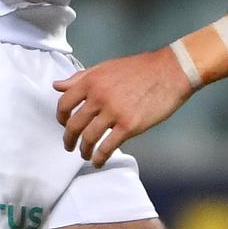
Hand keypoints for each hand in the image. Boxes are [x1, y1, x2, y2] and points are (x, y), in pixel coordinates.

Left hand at [54, 48, 191, 167]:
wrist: (170, 71)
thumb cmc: (139, 68)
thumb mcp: (107, 67)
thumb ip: (81, 78)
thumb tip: (57, 86)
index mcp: (92, 80)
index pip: (64, 103)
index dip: (61, 117)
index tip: (64, 124)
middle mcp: (99, 95)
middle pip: (73, 124)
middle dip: (68, 139)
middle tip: (69, 145)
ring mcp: (114, 111)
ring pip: (88, 138)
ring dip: (83, 151)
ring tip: (85, 154)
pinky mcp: (129, 126)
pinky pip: (106, 148)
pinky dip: (98, 158)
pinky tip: (98, 161)